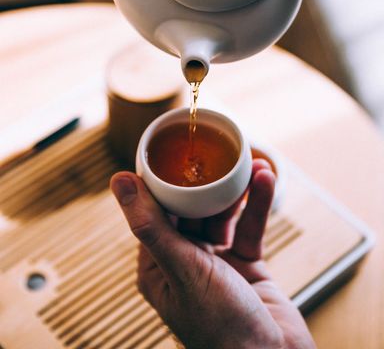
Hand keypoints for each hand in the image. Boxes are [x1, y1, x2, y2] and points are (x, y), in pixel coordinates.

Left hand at [110, 160, 315, 348]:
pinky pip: (248, 227)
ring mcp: (216, 263)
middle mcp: (184, 262)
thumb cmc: (219, 327)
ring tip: (247, 161)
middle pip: (191, 210)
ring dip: (235, 190)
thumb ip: (151, 224)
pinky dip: (257, 205)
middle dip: (205, 183)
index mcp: (157, 265)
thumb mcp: (182, 269)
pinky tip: (265, 180)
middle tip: (215, 154)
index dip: (164, 182)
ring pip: (222, 215)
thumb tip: (119, 181)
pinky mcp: (245, 264)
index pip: (154, 213)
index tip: (174, 152)